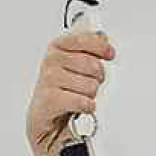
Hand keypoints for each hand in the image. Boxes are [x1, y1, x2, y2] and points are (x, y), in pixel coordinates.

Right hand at [26, 28, 114, 150]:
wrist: (46, 119)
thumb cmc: (61, 90)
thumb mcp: (75, 65)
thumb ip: (89, 49)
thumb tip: (102, 36)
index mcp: (57, 48)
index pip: (84, 40)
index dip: (101, 48)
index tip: (109, 54)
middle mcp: (51, 61)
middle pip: (93, 65)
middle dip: (97, 78)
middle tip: (88, 84)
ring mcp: (49, 80)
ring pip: (91, 85)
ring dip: (90, 95)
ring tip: (80, 96)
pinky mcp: (50, 100)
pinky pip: (83, 101)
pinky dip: (87, 107)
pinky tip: (81, 107)